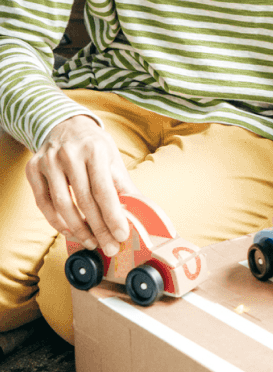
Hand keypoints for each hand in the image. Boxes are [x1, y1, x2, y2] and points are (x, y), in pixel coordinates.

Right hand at [26, 115, 134, 256]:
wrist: (67, 126)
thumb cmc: (95, 147)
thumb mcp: (113, 160)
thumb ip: (124, 186)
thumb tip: (141, 212)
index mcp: (95, 151)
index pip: (104, 191)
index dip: (113, 216)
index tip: (121, 235)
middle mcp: (69, 155)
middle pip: (84, 201)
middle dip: (99, 228)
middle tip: (109, 246)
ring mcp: (48, 161)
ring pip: (62, 205)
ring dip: (77, 229)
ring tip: (92, 242)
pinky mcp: (33, 169)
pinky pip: (44, 203)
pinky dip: (57, 222)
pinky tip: (70, 231)